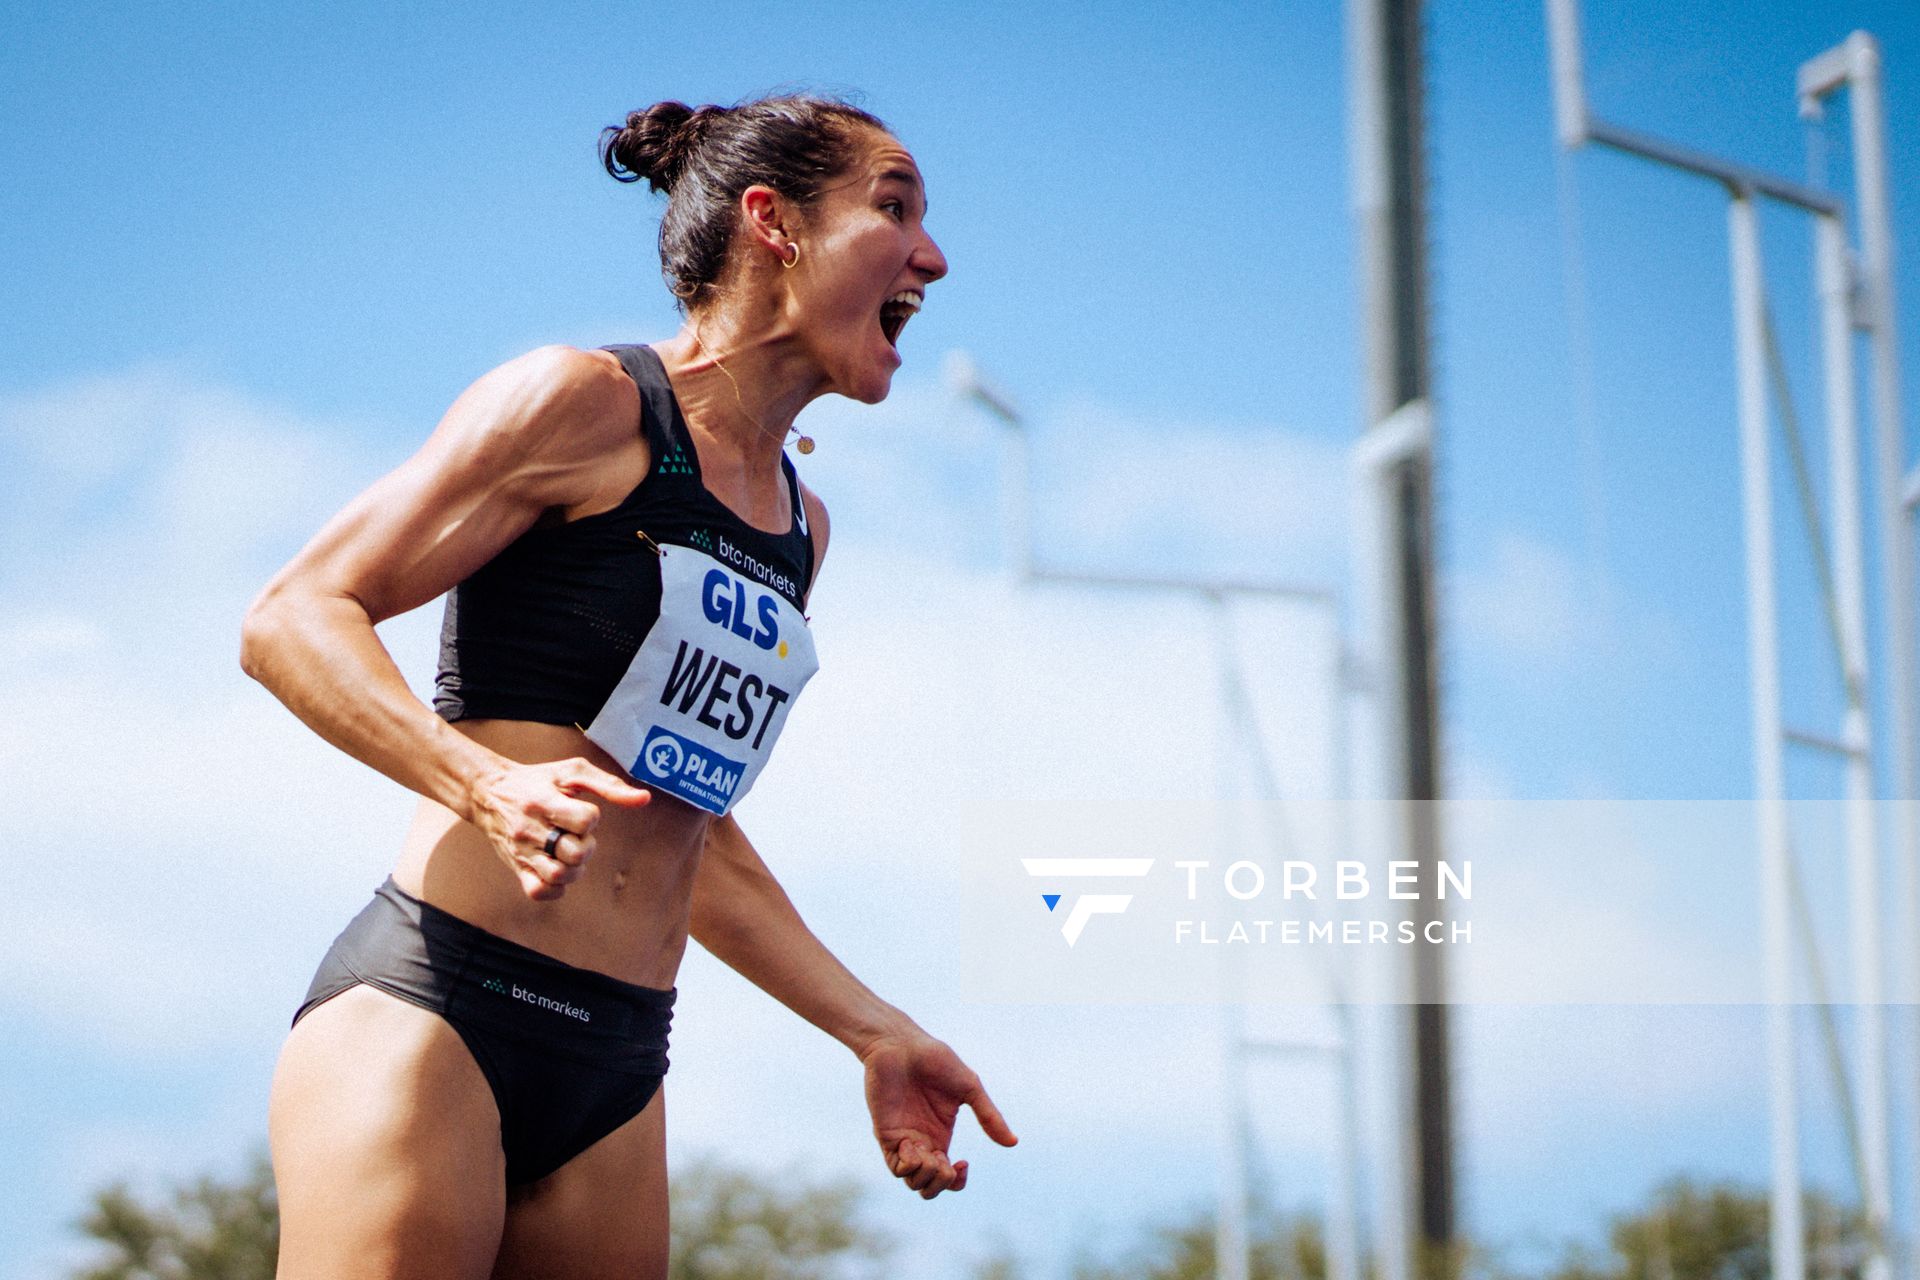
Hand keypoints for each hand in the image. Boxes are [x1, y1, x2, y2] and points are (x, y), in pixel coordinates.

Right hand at [469, 756, 650, 900]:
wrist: (488, 792)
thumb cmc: (538, 780)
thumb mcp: (572, 772)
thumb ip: (609, 785)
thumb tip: (645, 800)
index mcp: (544, 802)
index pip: (585, 820)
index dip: (591, 818)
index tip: (579, 810)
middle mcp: (530, 829)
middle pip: (575, 853)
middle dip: (587, 846)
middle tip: (577, 835)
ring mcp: (522, 852)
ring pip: (559, 876)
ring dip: (574, 867)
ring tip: (568, 852)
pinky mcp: (517, 867)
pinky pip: (539, 892)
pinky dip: (556, 887)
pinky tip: (558, 868)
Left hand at [860, 1029, 1016, 1199]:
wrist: (901, 1045)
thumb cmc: (935, 1060)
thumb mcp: (969, 1088)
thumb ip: (989, 1116)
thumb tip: (1013, 1142)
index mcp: (941, 1136)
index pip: (948, 1178)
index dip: (956, 1183)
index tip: (962, 1162)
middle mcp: (923, 1143)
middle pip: (929, 1187)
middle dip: (940, 1183)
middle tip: (943, 1159)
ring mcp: (903, 1141)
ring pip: (913, 1183)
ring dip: (925, 1176)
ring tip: (928, 1151)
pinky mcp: (886, 1135)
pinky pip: (895, 1168)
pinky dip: (908, 1165)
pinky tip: (913, 1144)